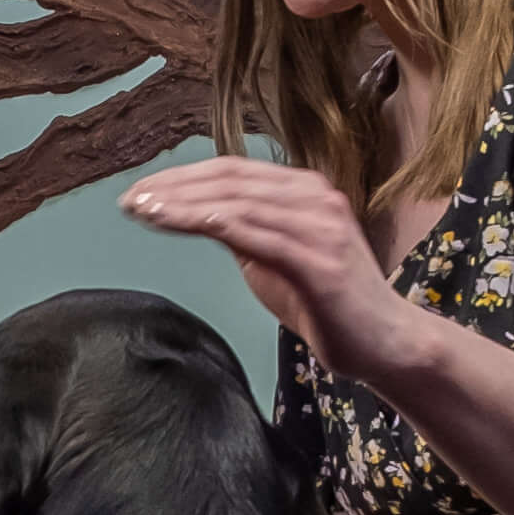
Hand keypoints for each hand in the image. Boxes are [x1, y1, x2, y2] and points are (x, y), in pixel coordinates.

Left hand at [121, 158, 428, 383]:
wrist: (384, 343)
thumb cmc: (327, 303)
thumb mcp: (274, 258)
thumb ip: (243, 232)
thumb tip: (197, 217)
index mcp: (304, 189)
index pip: (231, 171)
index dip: (182, 177)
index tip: (141, 191)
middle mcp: (313, 196)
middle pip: (228, 179)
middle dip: (172, 187)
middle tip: (129, 199)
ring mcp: (318, 224)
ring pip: (236, 200)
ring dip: (181, 203)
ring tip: (141, 210)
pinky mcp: (317, 258)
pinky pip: (252, 230)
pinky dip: (207, 222)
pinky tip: (174, 223)